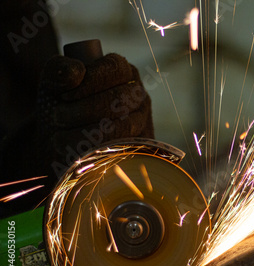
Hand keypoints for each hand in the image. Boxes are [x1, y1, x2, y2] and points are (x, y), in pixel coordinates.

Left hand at [36, 53, 153, 179]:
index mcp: (123, 71)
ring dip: (86, 132)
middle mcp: (138, 94)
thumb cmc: (60, 105)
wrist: (61, 139)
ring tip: (59, 136)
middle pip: (119, 98)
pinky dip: (93, 151)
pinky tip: (73, 151)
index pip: (116, 68)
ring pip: (122, 126)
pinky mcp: (138, 145)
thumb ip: (59, 70)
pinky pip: (122, 149)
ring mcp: (141, 120)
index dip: (90, 80)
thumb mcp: (53, 83)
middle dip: (84, 109)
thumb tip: (77, 71)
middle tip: (57, 117)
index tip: (64, 95)